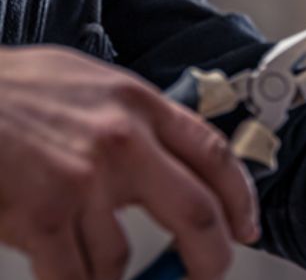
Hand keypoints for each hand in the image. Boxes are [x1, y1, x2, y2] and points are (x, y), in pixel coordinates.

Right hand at [0, 45, 259, 279]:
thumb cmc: (14, 91)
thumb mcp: (90, 83)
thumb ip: (133, 119)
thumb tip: (168, 159)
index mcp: (139, 104)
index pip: (214, 154)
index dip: (240, 197)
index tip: (246, 226)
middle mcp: (123, 141)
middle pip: (195, 213)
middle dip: (210, 257)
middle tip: (208, 274)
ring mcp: (84, 180)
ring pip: (120, 258)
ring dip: (108, 273)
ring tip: (85, 260)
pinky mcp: (42, 214)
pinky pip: (78, 277)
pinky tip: (70, 276)